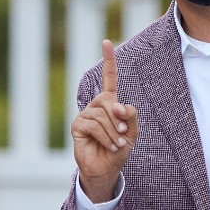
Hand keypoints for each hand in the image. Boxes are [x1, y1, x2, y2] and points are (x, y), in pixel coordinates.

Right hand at [70, 40, 137, 201]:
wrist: (107, 168)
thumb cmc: (119, 149)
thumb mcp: (131, 131)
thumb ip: (130, 115)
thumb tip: (117, 105)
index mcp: (110, 103)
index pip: (108, 78)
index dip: (108, 61)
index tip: (107, 41)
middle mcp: (96, 106)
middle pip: (109, 101)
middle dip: (119, 119)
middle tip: (123, 134)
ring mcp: (85, 115)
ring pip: (102, 115)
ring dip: (114, 132)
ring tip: (117, 144)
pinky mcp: (78, 126)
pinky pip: (94, 125)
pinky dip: (105, 136)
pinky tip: (108, 145)